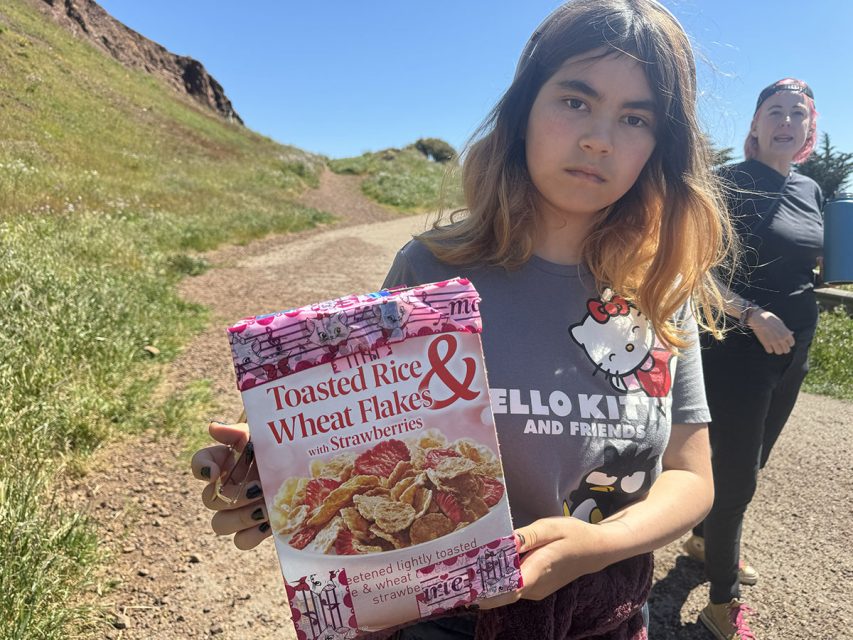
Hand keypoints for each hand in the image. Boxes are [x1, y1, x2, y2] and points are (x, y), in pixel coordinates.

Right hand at [190, 421, 270, 548]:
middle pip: (209, 501)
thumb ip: (238, 432)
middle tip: (257, 489)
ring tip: (265, 508)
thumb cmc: (280, 447)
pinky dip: (253, 535)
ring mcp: (239, 510)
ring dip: (241, 517)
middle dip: (233, 496)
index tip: (215, 472)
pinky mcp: (255, 529)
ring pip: (220, 525)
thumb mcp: (263, 436)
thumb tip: (213, 428)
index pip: (201, 463)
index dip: (202, 468)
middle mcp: (226, 487)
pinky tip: (270, 523)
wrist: (305, 465)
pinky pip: (241, 541)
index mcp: (226, 461)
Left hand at [477, 517, 608, 609]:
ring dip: (488, 580)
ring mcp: (535, 589)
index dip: (484, 590)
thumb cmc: (573, 535)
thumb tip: (503, 542)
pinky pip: (514, 585)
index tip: (464, 586)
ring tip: (465, 565)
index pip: (507, 589)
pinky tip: (488, 563)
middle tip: (456, 572)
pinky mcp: (536, 587)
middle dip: (479, 584)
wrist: (595, 550)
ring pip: (507, 588)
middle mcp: (534, 586)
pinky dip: (500, 577)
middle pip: (502, 590)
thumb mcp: (550, 527)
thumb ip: (526, 536)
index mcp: (537, 570)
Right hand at [748, 309, 794, 354]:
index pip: (791, 344)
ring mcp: (773, 341)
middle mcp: (781, 338)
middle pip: (786, 350)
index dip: (788, 343)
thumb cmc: (770, 319)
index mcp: (786, 333)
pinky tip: (767, 345)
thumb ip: (786, 330)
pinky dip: (769, 349)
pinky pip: (770, 351)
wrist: (759, 317)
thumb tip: (791, 333)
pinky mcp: (765, 343)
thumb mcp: (780, 323)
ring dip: (776, 350)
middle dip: (783, 348)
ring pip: (779, 352)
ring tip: (773, 346)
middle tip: (779, 345)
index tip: (784, 341)